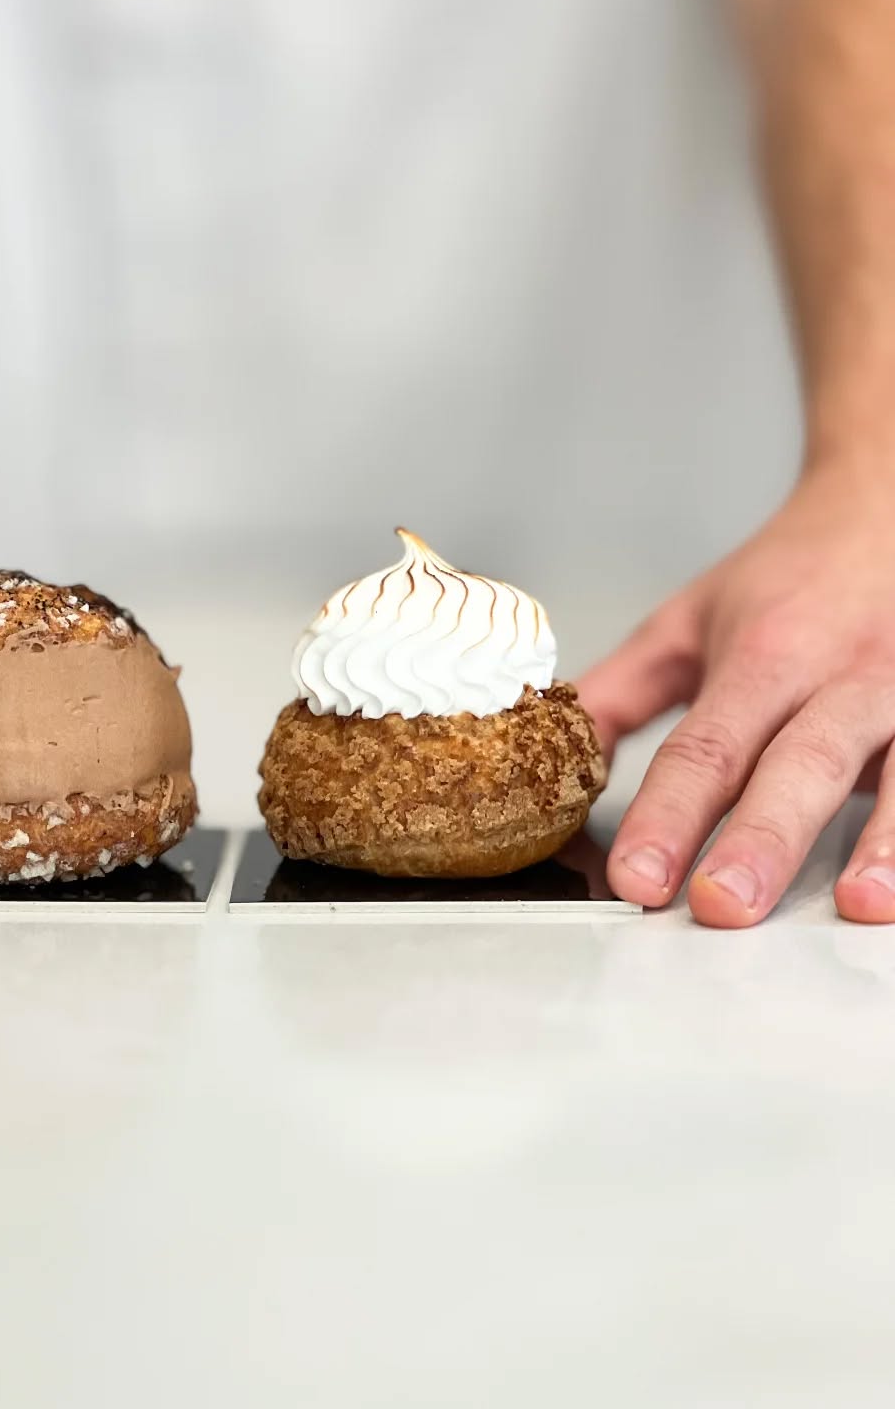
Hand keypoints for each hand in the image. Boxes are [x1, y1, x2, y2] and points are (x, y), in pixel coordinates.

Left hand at [580, 461, 894, 926]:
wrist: (890, 504)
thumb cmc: (790, 581)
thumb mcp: (690, 622)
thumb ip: (619, 693)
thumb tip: (549, 753)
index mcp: (763, 657)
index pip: (706, 747)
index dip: (668, 814)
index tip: (636, 877)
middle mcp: (841, 675)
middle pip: (798, 762)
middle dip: (760, 838)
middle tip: (722, 905)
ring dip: (884, 841)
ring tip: (858, 903)